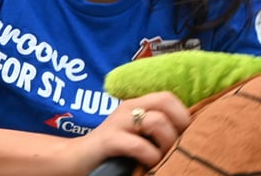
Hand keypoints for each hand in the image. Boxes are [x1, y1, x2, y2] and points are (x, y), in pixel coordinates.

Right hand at [71, 92, 189, 173]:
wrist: (73, 159)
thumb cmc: (110, 151)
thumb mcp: (135, 135)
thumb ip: (154, 129)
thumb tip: (187, 135)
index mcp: (136, 105)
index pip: (168, 97)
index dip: (184, 114)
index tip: (187, 135)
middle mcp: (127, 109)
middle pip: (165, 102)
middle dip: (179, 124)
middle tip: (177, 146)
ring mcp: (117, 123)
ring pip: (156, 121)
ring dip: (166, 143)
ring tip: (162, 157)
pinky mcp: (108, 140)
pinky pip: (138, 144)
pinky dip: (150, 156)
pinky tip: (148, 163)